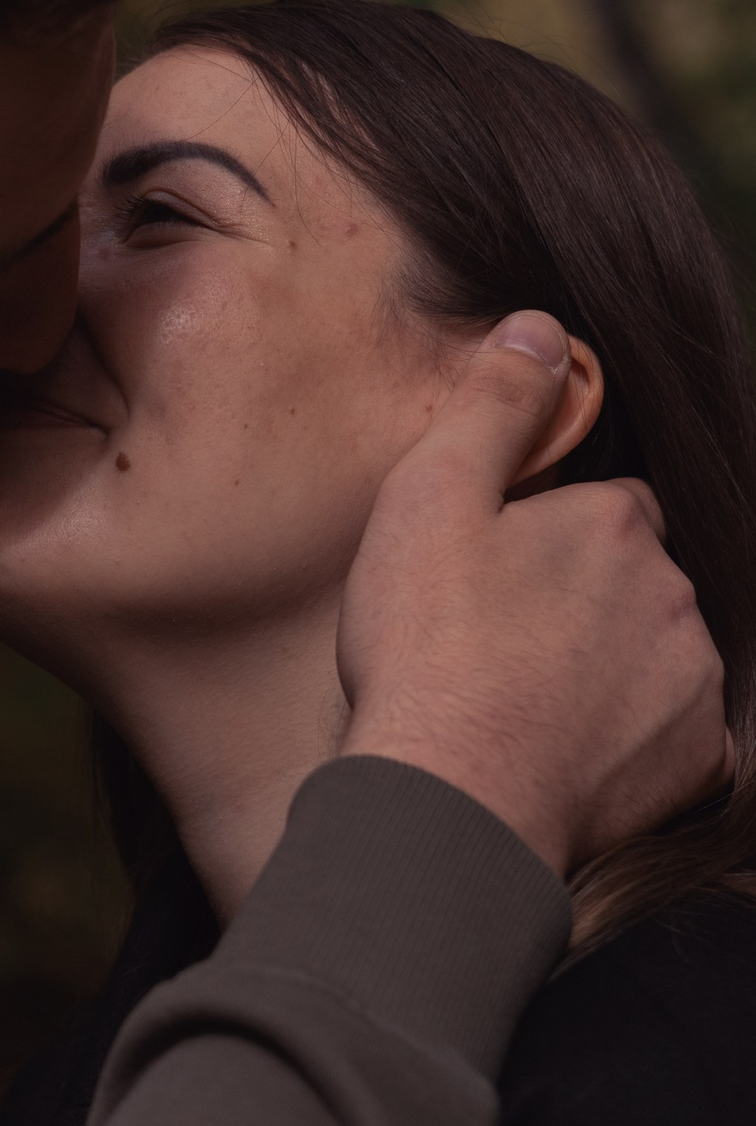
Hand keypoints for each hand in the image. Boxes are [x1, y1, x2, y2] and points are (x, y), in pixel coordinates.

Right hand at [339, 312, 728, 875]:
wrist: (451, 798)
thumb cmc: (429, 651)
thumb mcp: (429, 499)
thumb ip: (494, 406)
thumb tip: (542, 327)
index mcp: (616, 523)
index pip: (608, 507)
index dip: (551, 535)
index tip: (497, 573)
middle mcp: (673, 594)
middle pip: (637, 582)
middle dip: (587, 602)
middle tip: (500, 645)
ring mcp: (691, 681)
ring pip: (658, 656)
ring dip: (610, 670)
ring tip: (523, 705)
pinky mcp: (696, 762)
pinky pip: (677, 739)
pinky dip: (633, 745)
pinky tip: (565, 755)